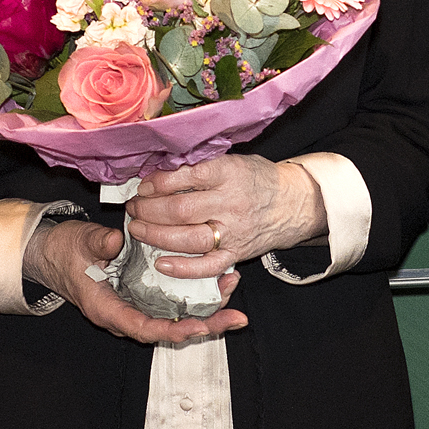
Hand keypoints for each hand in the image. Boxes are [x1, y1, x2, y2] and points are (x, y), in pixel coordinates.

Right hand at [23, 217, 243, 344]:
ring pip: (175, 317)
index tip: (197, 328)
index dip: (170, 330)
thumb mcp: (80, 243)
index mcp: (107, 308)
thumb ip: (98, 244)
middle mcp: (125, 313)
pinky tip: (219, 281)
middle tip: (234, 319)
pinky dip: (197, 295)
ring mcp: (136, 304)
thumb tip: (115, 243)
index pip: (141, 327)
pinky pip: (174, 301)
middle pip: (167, 329)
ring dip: (206, 310)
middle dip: (203, 325)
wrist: (55, 250)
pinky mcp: (145, 292)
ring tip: (234, 291)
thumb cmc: (67, 250)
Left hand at [125, 156, 326, 278]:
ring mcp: (234, 231)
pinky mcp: (236, 253)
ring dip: (155, 235)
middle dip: (149, 210)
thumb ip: (203, 166)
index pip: (187, 177)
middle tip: (134, 207)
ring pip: (187, 238)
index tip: (143, 185)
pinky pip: (207, 266)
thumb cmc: (259, 179)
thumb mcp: (236, 161)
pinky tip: (160, 263)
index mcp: (231, 174)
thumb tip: (162, 171)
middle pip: (180, 210)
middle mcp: (232, 203)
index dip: (159, 182)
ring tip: (138, 229)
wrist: (294, 203)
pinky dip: (182, 268)